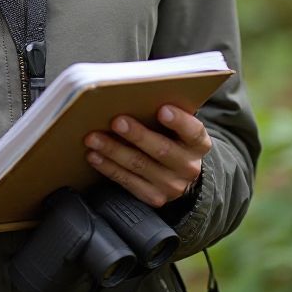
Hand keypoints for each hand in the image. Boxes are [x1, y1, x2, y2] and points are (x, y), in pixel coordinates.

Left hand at [83, 105, 210, 208]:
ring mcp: (172, 185)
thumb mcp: (177, 125)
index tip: (162, 109)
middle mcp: (188, 166)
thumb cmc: (171, 137)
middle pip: (162, 150)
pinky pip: (128, 182)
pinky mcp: (154, 197)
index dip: (179, 121)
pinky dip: (108, 167)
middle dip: (137, 135)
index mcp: (198, 143)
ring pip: (139, 166)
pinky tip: (94, 155)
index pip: (193, 131)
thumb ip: (164, 111)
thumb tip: (132, 94)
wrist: (179, 173)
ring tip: (93, 138)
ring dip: (113, 150)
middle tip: (116, 121)